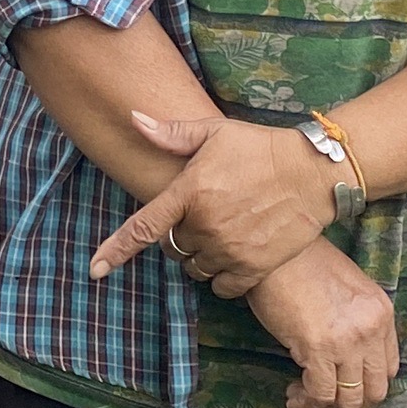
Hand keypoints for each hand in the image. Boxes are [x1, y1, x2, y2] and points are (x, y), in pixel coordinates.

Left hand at [89, 113, 333, 295]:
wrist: (311, 172)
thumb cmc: (259, 147)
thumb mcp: (212, 132)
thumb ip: (171, 134)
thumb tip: (133, 119)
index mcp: (189, 192)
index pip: (143, 228)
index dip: (115, 251)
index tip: (95, 270)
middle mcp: (205, 225)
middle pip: (172, 248)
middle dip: (179, 236)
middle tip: (200, 216)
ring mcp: (230, 249)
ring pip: (196, 269)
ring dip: (199, 257)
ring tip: (220, 233)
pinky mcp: (255, 267)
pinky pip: (224, 288)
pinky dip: (223, 278)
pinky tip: (233, 256)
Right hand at [243, 238, 397, 407]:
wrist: (274, 247)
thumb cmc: (299, 259)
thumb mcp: (343, 284)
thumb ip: (353, 316)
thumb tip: (340, 348)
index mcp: (380, 311)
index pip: (388, 367)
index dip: (365, 382)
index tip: (342, 383)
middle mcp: (371, 329)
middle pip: (375, 389)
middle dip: (350, 400)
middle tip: (325, 399)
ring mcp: (348, 341)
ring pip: (350, 398)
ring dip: (327, 407)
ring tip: (304, 397)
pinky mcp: (319, 348)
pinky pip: (321, 393)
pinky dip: (308, 402)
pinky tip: (293, 396)